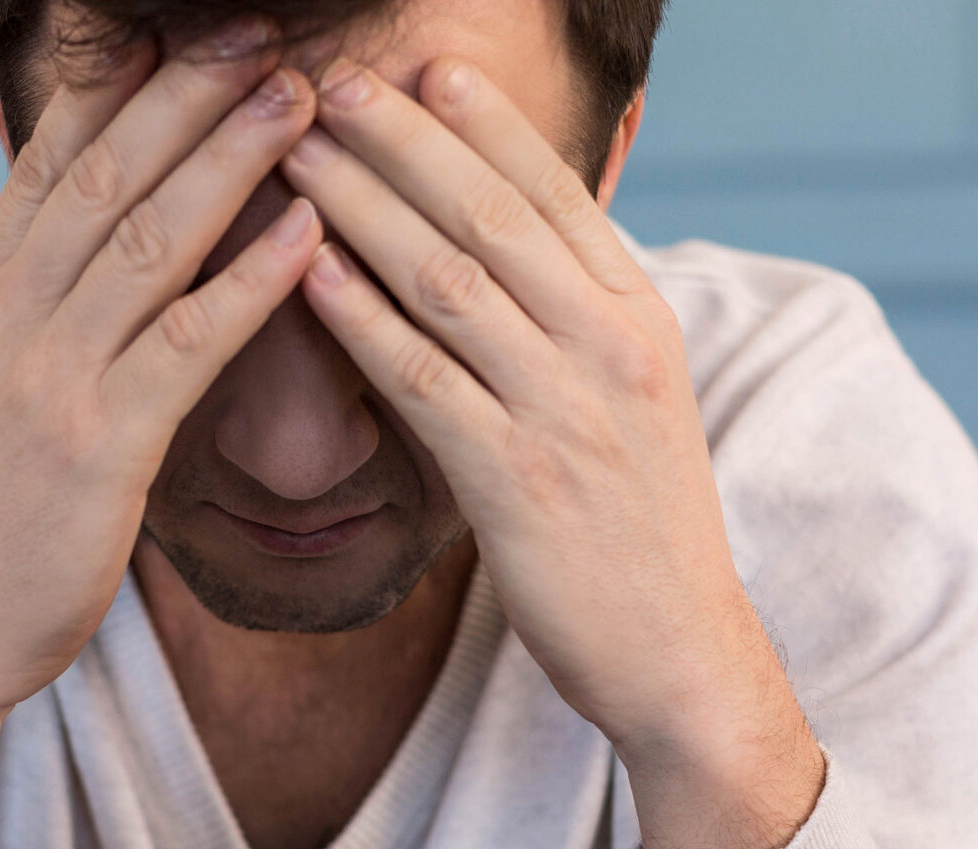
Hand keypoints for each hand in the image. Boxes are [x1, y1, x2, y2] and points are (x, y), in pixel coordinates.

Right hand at [0, 25, 321, 848]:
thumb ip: (31, 312)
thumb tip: (75, 253)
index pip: (48, 162)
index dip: (121, 88)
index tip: (182, 31)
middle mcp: (5, 319)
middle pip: (104, 174)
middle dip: (187, 93)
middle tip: (262, 31)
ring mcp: (46, 380)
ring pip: (147, 240)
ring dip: (230, 159)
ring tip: (302, 97)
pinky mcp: (99, 448)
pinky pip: (186, 344)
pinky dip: (250, 281)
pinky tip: (306, 232)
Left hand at [281, 57, 823, 848]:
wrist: (681, 653)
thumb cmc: (641, 531)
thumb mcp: (636, 405)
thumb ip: (582, 328)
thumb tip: (520, 265)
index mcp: (642, 318)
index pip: (558, 193)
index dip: (485, 124)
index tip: (425, 66)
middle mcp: (609, 347)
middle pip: (492, 214)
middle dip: (405, 139)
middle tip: (333, 83)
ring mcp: (565, 411)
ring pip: (449, 280)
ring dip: (364, 206)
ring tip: (296, 153)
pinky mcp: (516, 482)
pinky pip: (423, 380)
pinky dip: (361, 318)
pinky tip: (307, 271)